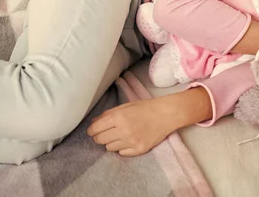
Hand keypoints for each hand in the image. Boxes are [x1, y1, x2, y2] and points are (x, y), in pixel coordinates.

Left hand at [87, 88, 212, 156]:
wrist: (167, 114)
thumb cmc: (146, 107)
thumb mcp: (126, 106)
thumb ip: (108, 114)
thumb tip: (93, 123)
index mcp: (118, 117)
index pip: (95, 129)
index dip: (92, 131)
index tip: (93, 131)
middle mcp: (123, 130)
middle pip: (100, 140)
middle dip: (100, 137)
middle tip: (107, 133)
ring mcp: (131, 141)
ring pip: (109, 148)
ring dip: (112, 142)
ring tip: (121, 135)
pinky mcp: (139, 149)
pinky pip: (122, 153)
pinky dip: (122, 148)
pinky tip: (129, 140)